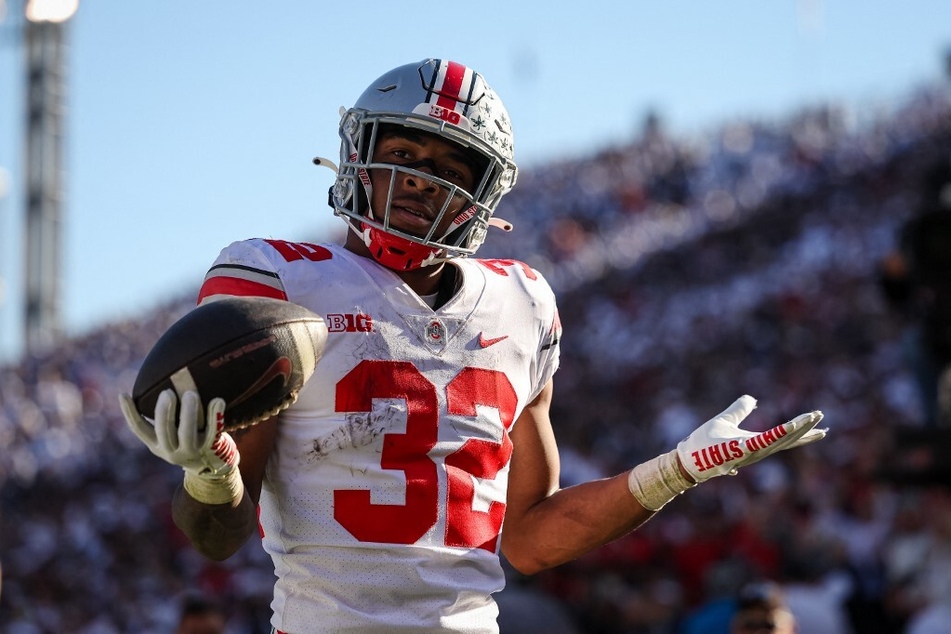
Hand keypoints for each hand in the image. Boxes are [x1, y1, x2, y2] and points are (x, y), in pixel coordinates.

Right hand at [119, 389, 237, 477]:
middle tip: (167, 392)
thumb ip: (166, 417)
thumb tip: (161, 382)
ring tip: (190, 394)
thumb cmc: (188, 440)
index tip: (122, 394)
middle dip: (164, 411)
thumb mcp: (172, 434)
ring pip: (187, 433)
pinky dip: (215, 415)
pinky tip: (218, 400)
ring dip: (188, 413)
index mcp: (157, 444)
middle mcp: (171, 450)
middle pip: (163, 431)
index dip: (129, 413)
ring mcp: (191, 451)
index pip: (139, 429)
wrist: (212, 465)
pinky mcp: (210, 449)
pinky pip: (213, 432)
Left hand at [677, 395, 824, 482]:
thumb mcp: (725, 420)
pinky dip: (777, 435)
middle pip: (787, 441)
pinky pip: (762, 442)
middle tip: (822, 419)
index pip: (784, 439)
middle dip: (805, 430)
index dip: (802, 432)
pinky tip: (789, 426)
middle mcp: (757, 451)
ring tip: (813, 417)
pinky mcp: (740, 450)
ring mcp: (750, 452)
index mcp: (756, 444)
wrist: (688, 458)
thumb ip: (739, 410)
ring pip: (779, 440)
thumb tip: (752, 399)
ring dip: (797, 429)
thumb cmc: (704, 443)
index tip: (821, 427)